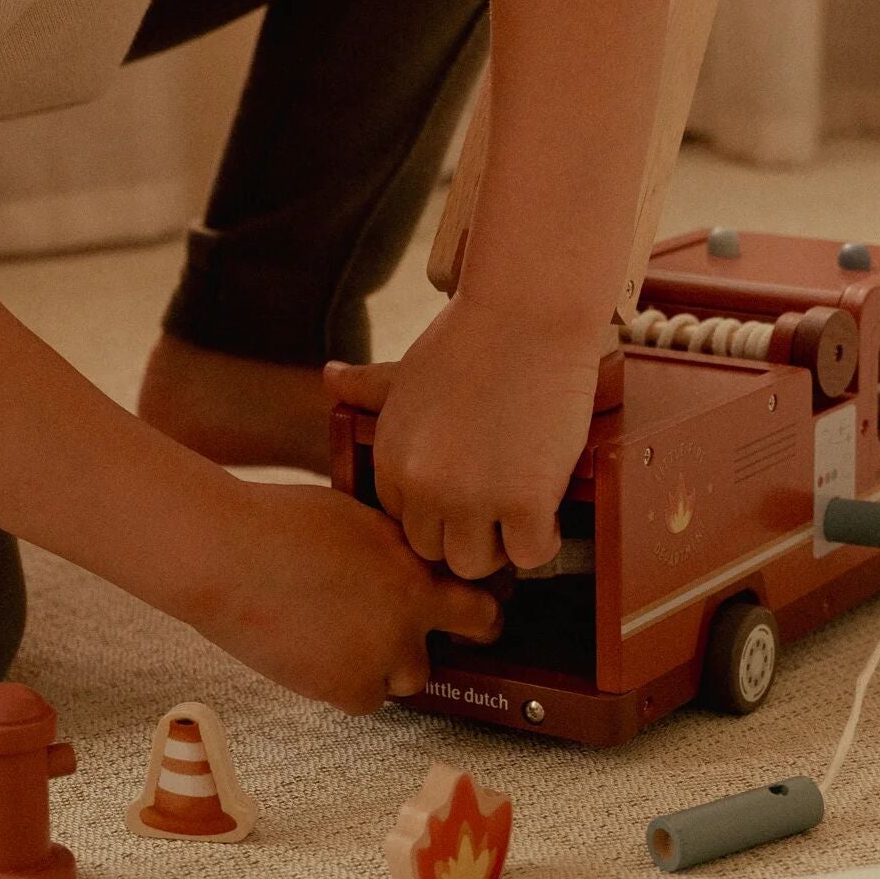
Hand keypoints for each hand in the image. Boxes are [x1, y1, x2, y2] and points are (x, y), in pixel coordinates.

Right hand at [200, 480, 501, 713]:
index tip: (476, 618)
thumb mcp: (361, 519)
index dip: (481, 617)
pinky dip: (348, 683)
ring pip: (401, 682)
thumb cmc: (282, 523)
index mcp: (415, 579)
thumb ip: (397, 548)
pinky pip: (361, 699)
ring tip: (347, 637)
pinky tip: (322, 653)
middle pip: (435, 655)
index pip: (480, 612)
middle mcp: (403, 626)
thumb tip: (412, 560)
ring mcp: (371, 661)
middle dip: (417, 643)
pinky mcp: (335, 687)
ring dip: (384, 666)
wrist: (229, 556)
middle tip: (390, 629)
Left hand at [322, 295, 607, 579]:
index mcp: (391, 459)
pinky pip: (528, 554)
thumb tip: (331, 377)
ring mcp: (473, 497)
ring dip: (500, 547)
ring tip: (520, 517)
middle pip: (435, 552)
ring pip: (477, 564)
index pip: (404, 523)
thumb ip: (369, 388)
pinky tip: (548, 512)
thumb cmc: (474, 335)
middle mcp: (423, 485)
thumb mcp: (408, 371)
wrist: (528, 313)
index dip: (438, 515)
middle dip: (465, 537)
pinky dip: (542, 540)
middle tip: (497, 513)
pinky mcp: (525, 501)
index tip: (466, 498)